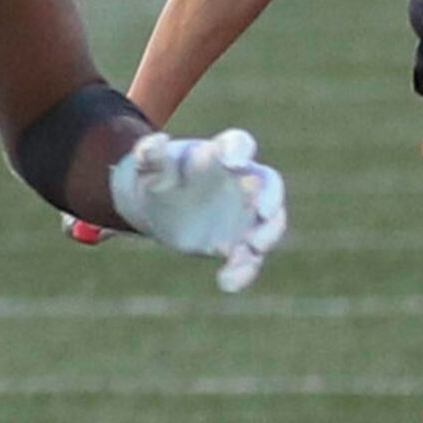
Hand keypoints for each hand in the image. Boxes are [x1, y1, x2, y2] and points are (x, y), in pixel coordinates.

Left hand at [102, 128, 288, 291]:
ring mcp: (245, 213)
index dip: (239, 150)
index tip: (233, 162)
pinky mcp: (240, 243)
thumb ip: (151, 153)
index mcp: (220, 155)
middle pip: (270, 184)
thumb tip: (157, 140)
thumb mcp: (150, 165)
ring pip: (270, 223)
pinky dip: (244, 271)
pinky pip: (251, 257)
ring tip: (251, 250)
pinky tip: (225, 281)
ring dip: (266, 236)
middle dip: (271, 197)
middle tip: (264, 212)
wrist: (158, 204)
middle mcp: (242, 182)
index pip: (239, 144)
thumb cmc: (160, 175)